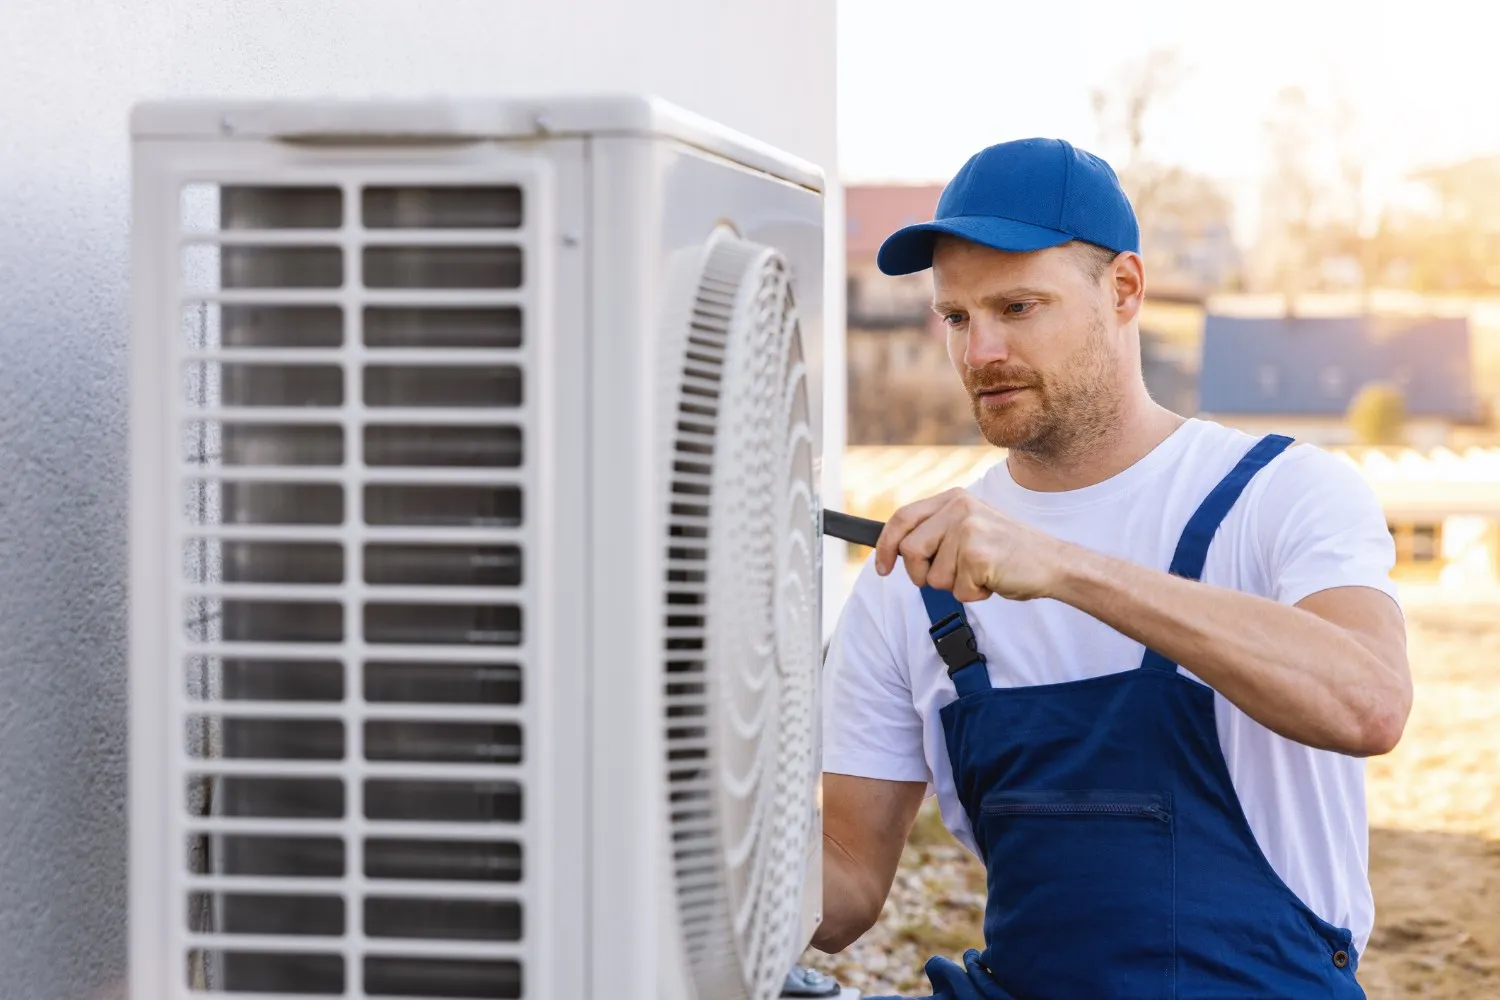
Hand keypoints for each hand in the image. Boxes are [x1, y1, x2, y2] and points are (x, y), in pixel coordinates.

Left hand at [873, 488, 1070, 601]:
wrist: (1053, 562)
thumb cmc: (1009, 552)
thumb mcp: (970, 527)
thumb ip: (938, 531)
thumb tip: (897, 550)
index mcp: (954, 498)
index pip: (902, 518)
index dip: (885, 546)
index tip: (883, 568)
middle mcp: (959, 508)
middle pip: (910, 551)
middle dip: (922, 575)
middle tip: (950, 578)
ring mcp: (968, 530)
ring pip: (932, 576)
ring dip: (955, 586)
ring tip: (981, 574)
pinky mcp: (977, 554)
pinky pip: (957, 591)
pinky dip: (974, 595)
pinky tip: (993, 580)